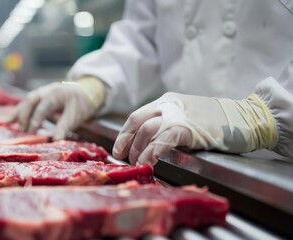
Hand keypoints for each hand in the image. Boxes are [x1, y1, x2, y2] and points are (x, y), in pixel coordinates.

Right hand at [11, 77, 105, 139]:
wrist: (86, 92)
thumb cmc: (81, 105)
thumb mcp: (75, 116)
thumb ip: (64, 127)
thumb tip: (55, 142)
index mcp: (57, 94)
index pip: (43, 107)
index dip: (36, 119)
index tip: (31, 132)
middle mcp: (47, 90)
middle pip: (31, 100)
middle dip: (24, 115)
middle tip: (22, 130)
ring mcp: (43, 91)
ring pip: (27, 100)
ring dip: (18, 111)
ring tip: (9, 123)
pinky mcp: (40, 95)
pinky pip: (28, 102)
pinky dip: (20, 110)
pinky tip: (12, 119)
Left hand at [112, 92, 277, 165]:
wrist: (246, 117)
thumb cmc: (218, 122)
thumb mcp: (187, 118)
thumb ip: (168, 126)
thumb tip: (149, 144)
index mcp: (167, 102)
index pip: (137, 116)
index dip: (124, 134)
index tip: (119, 149)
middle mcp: (169, 105)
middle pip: (137, 122)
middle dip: (127, 143)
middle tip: (126, 159)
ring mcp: (179, 115)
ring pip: (147, 130)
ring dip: (138, 150)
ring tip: (138, 163)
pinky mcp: (190, 127)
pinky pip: (164, 139)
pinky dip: (153, 151)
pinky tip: (149, 162)